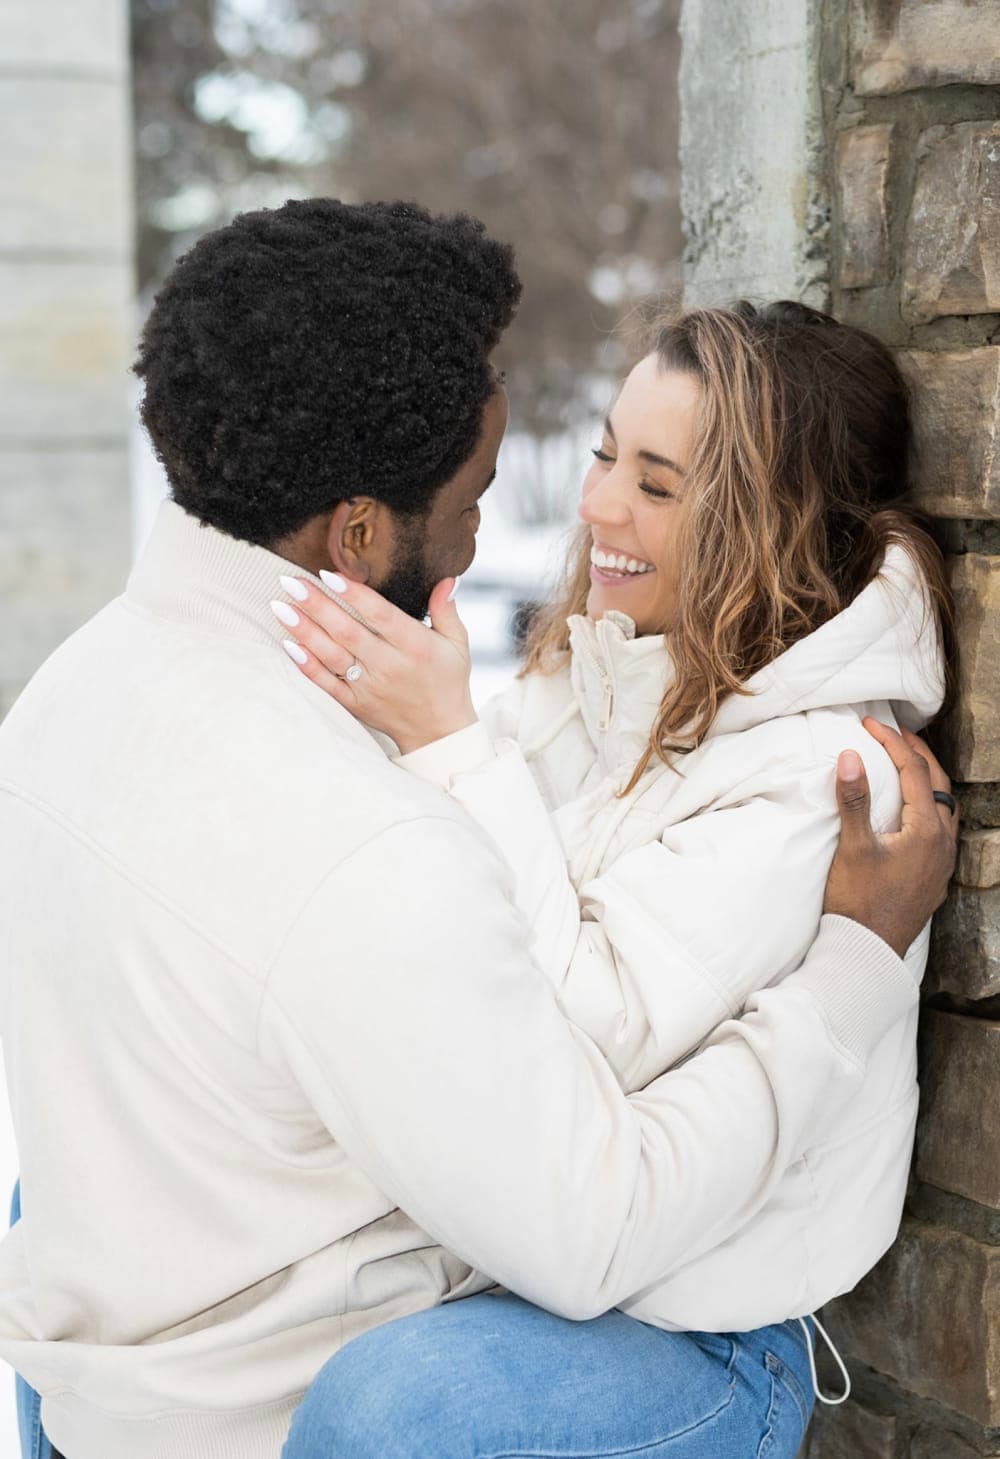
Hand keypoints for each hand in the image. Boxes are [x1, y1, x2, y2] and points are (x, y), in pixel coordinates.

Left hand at [272, 573, 476, 753]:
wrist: (438, 732)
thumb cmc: (448, 681)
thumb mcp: (457, 644)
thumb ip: (447, 610)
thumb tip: (447, 578)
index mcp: (415, 646)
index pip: (381, 616)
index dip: (355, 595)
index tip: (330, 574)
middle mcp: (389, 666)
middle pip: (348, 632)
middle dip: (317, 606)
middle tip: (291, 582)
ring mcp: (369, 687)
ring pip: (331, 655)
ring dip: (304, 631)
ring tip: (280, 607)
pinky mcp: (355, 704)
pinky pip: (326, 684)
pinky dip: (306, 666)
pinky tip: (288, 645)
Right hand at [823, 718, 958, 958]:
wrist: (868, 951)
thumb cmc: (859, 901)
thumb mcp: (853, 847)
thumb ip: (854, 800)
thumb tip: (850, 756)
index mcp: (926, 830)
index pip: (913, 770)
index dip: (892, 742)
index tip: (870, 724)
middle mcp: (942, 843)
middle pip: (937, 783)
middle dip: (917, 753)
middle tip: (895, 734)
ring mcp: (941, 861)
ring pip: (944, 806)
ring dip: (927, 780)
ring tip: (906, 765)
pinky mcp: (934, 877)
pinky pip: (942, 828)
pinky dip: (928, 806)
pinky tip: (912, 812)